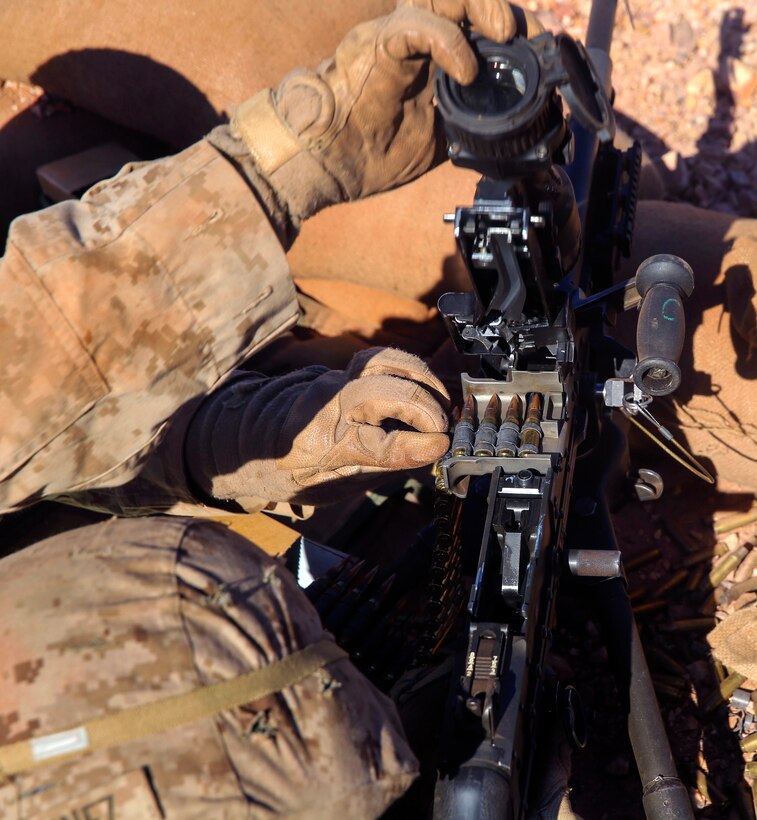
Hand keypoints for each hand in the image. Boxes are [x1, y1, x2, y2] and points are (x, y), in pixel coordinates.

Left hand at [186, 348, 450, 506]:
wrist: (256, 436)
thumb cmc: (295, 469)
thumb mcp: (335, 485)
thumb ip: (380, 466)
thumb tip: (427, 453)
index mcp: (321, 446)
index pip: (376, 443)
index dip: (415, 445)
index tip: (441, 445)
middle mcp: (327, 405)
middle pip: (385, 391)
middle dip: (425, 408)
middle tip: (443, 430)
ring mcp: (335, 380)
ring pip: (386, 363)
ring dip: (422, 380)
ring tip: (441, 405)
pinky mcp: (344, 370)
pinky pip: (383, 359)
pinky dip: (411, 370)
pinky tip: (425, 387)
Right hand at [232, 1, 538, 225]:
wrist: (329, 165)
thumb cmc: (370, 153)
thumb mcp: (437, 140)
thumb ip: (467, 123)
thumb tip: (508, 133)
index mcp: (427, 55)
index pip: (476, 24)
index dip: (513, 28)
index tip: (544, 46)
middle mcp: (410, 35)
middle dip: (507, 12)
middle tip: (532, 38)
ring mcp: (390, 36)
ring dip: (480, 7)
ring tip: (505, 33)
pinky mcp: (375, 48)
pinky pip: (413, 27)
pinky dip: (447, 42)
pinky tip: (467, 69)